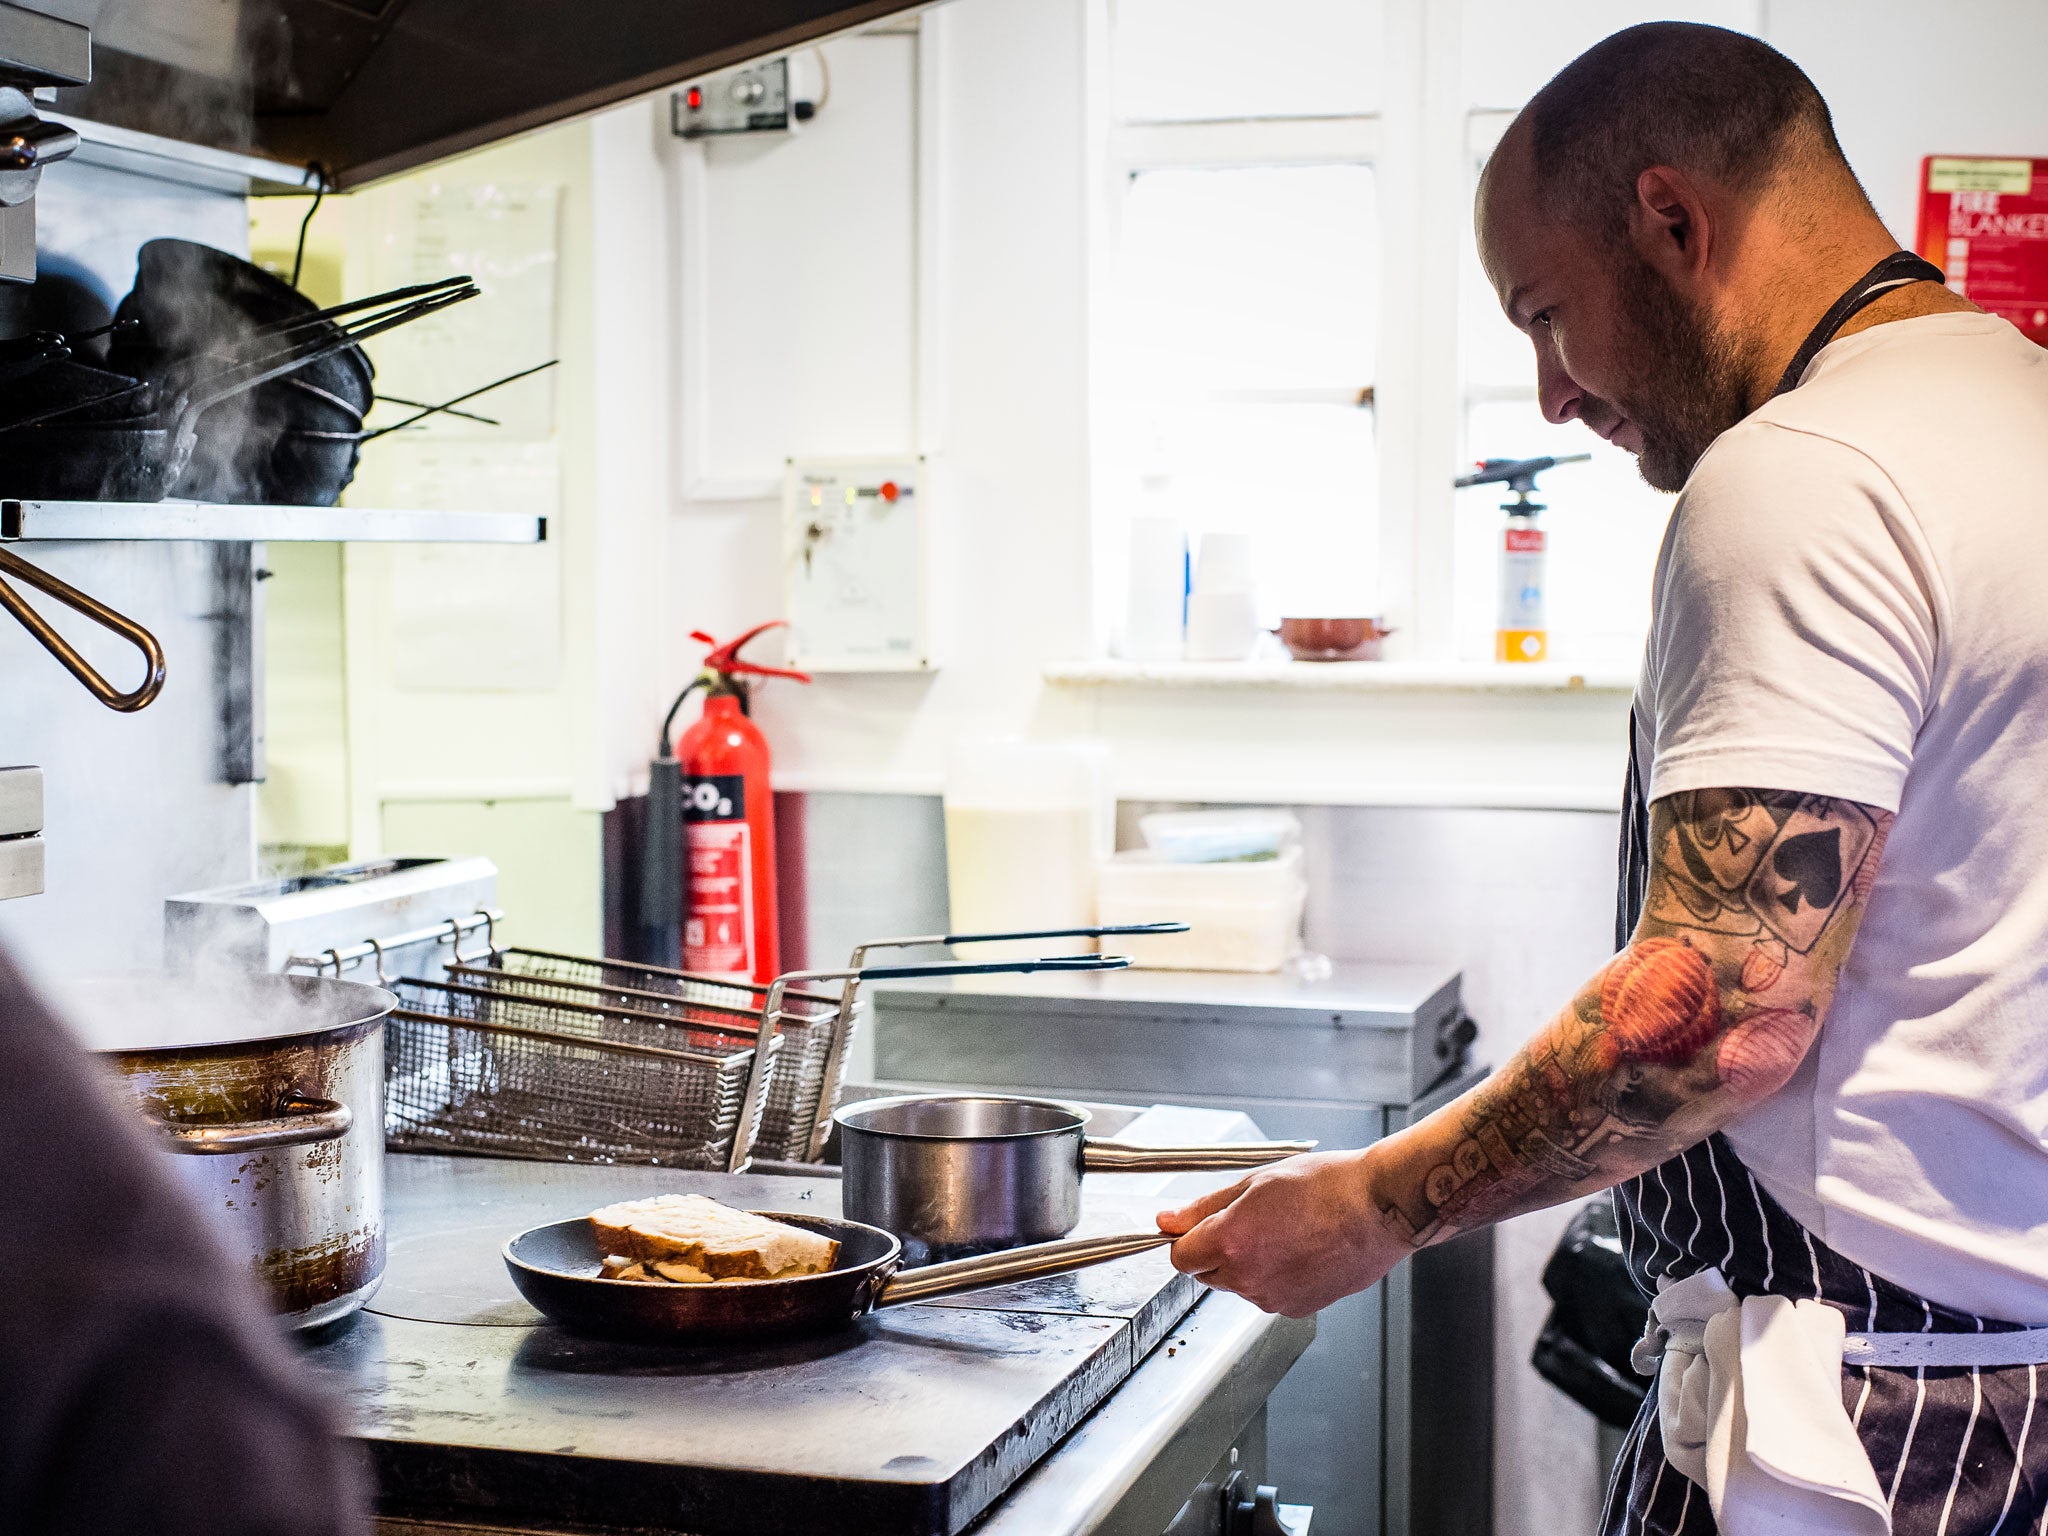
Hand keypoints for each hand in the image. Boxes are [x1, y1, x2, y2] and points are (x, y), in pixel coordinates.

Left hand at [1156, 1149, 1405, 1316]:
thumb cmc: (1326, 1186)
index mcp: (1230, 1243)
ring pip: (1239, 1285)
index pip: (1180, 1257)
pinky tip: (1300, 1249)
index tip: (1197, 1226)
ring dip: (1246, 1263)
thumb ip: (1206, 1208)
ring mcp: (1273, 1298)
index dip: (1186, 1239)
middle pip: (1207, 1274)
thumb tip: (1168, 1220)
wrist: (1379, 1209)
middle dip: (1216, 1251)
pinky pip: (1268, 1294)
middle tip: (1250, 1219)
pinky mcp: (1297, 1308)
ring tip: (1284, 1230)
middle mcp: (1247, 1279)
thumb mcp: (1256, 1183)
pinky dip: (1274, 1276)